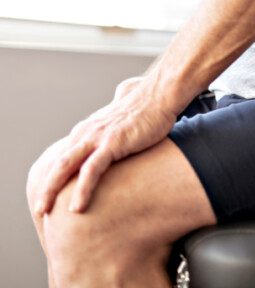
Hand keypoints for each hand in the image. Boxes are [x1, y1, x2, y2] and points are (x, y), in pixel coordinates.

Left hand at [34, 79, 176, 214]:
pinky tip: (77, 208)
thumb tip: (116, 130)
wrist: (161, 95)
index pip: (64, 157)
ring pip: (65, 166)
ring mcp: (98, 137)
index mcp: (88, 130)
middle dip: (46, 187)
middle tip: (39, 209)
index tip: (52, 196)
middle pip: (58, 163)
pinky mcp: (112, 143)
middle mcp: (86, 132)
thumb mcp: (123, 121)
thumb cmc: (148, 108)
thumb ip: (113, 127)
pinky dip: (81, 189)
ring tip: (45, 211)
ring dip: (51, 190)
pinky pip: (91, 170)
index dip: (55, 178)